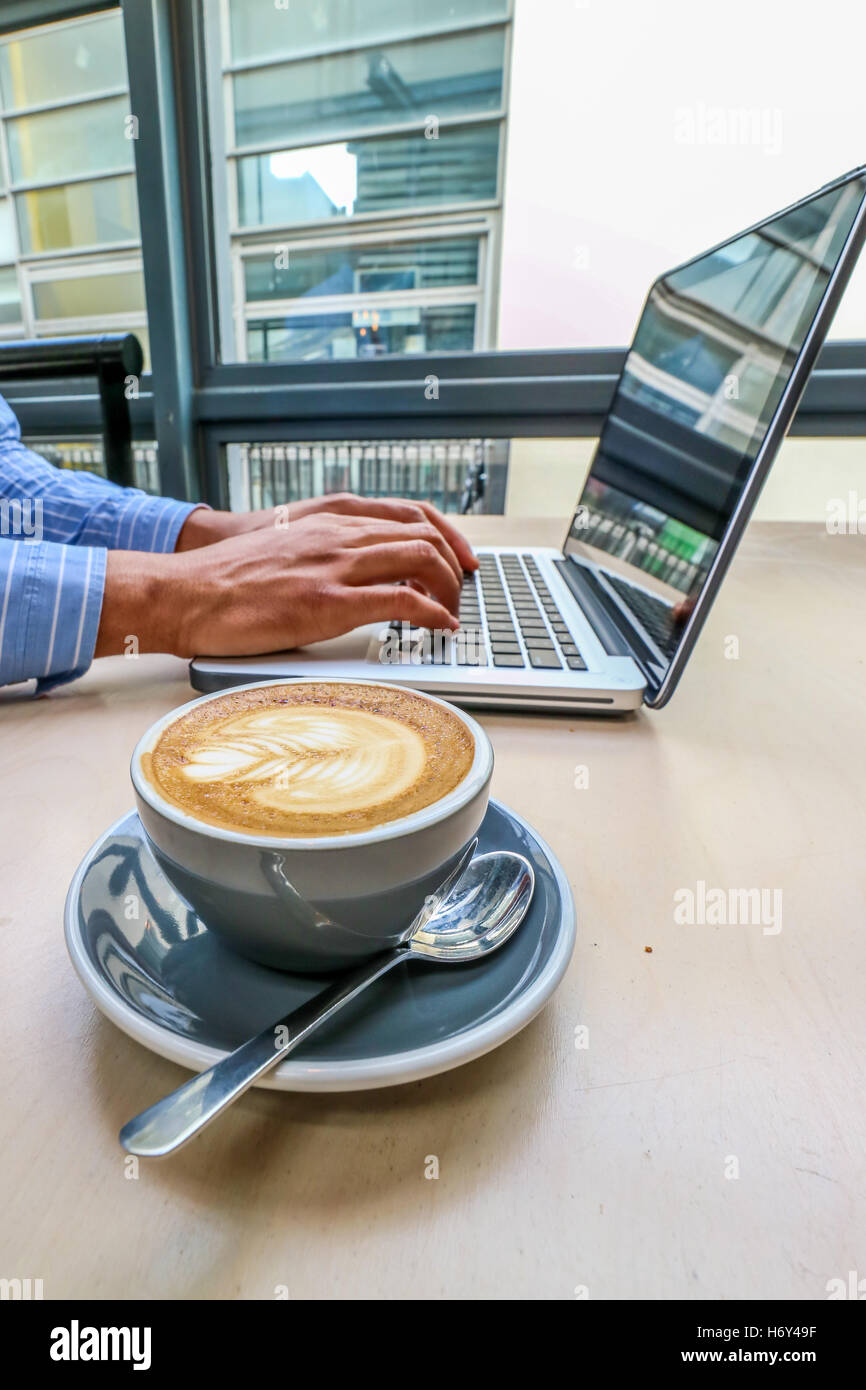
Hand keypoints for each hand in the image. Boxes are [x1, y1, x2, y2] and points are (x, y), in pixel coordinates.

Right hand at [97, 509, 462, 659]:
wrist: (187, 593)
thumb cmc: (228, 580)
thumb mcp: (285, 549)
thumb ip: (323, 552)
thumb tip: (354, 574)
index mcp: (329, 520)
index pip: (410, 514)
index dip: (447, 536)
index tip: (462, 558)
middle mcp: (339, 534)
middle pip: (424, 535)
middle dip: (454, 565)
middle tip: (463, 591)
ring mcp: (336, 566)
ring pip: (420, 560)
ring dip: (448, 589)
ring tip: (453, 612)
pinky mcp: (329, 602)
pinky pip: (401, 600)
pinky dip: (433, 613)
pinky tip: (439, 627)